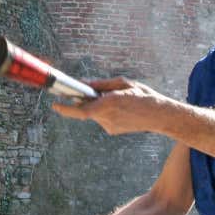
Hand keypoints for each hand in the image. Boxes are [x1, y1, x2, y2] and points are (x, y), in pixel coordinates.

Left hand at [51, 78, 170, 135]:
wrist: (160, 116)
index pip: (81, 110)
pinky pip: (102, 118)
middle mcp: (107, 117)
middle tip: (93, 91)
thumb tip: (84, 84)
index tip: (55, 105)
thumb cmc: (143, 96)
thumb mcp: (124, 84)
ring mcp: (109, 126)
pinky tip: (122, 109)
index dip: (66, 108)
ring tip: (118, 100)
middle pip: (87, 108)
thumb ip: (102, 84)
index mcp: (109, 104)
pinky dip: (106, 111)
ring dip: (99, 105)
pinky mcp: (112, 131)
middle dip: (87, 100)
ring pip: (95, 113)